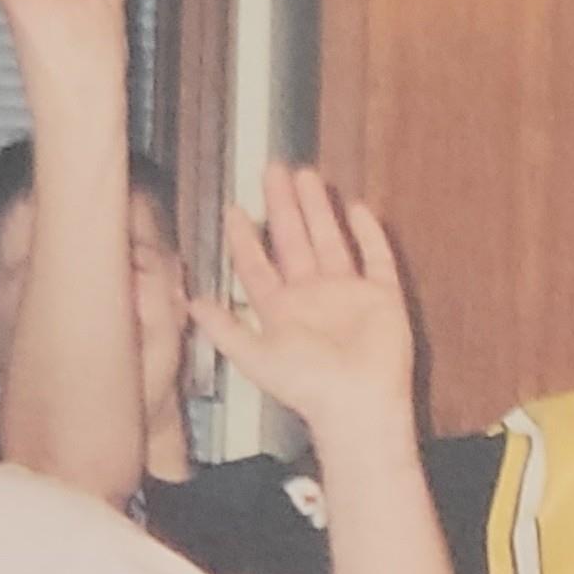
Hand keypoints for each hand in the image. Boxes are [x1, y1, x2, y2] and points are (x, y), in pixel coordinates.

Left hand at [191, 166, 416, 452]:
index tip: (235, 207)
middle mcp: (314, 297)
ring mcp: (349, 295)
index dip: (244, 237)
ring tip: (308, 176)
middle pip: (294, 242)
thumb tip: (190, 302)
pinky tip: (358, 208)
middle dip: (283, 206)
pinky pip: (376, 258)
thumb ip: (224, 328)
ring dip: (319, 210)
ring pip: (331, 241)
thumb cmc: (307, 386)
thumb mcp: (253, 357)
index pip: (258, 265)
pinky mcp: (383, 298)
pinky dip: (369, 234)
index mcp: (282, 310)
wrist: (357, 404)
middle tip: (274, 170)